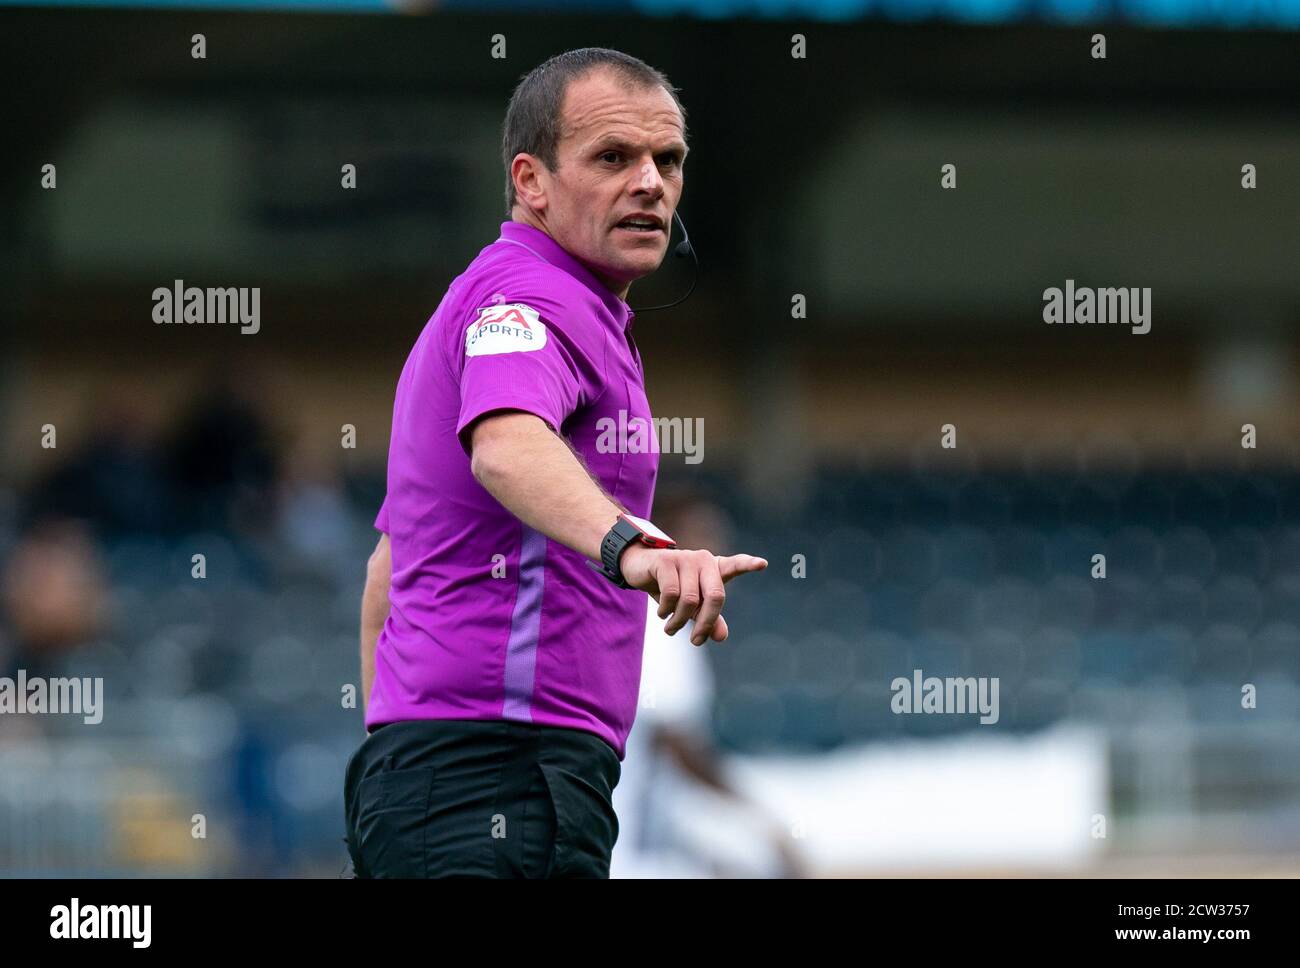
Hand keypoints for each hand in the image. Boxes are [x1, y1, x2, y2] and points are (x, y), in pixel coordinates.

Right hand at [618, 545, 767, 645]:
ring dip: (678, 621)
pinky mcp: (666, 561)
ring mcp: (685, 558)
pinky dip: (666, 610)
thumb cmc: (670, 586)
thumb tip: (722, 637)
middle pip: (715, 596)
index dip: (749, 564)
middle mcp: (703, 560)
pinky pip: (671, 594)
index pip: (735, 565)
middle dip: (706, 623)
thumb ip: (708, 619)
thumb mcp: (691, 605)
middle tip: (696, 641)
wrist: (639, 568)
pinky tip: (662, 614)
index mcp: (714, 568)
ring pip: (690, 600)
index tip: (762, 564)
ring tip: (670, 629)